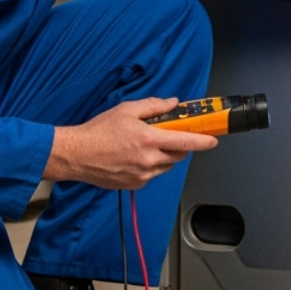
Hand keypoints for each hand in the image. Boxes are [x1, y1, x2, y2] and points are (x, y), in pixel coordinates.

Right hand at [44, 97, 217, 189]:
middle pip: (179, 155)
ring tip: (146, 145)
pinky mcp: (135, 185)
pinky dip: (151, 166)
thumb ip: (153, 106)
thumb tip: (173, 104)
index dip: (203, 141)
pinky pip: (152, 175)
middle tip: (170, 136)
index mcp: (149, 139)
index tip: (213, 140)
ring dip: (165, 156)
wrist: (77, 155)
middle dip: (180, 146)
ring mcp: (143, 175)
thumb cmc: (99, 131)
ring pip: (166, 166)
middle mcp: (149, 160)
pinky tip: (134, 157)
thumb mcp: (127, 110)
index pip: (186, 142)